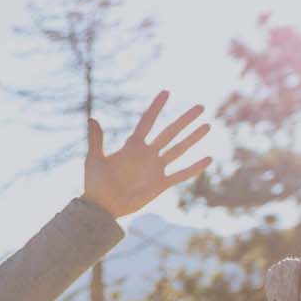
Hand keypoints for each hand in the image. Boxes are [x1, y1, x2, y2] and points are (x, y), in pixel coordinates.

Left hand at [84, 90, 210, 217]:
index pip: (147, 121)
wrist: (102, 208)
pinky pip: (181, 174)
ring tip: (207, 125)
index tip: (166, 92)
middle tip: (200, 107)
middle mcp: (147, 154)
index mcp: (132, 146)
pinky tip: (208, 158)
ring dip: (193, 138)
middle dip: (184, 120)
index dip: (156, 107)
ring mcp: (155, 168)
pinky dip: (194, 168)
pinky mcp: (161, 184)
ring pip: (179, 149)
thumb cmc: (95, 183)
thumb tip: (91, 117)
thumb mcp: (94, 159)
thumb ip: (96, 139)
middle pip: (170, 132)